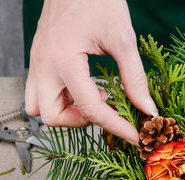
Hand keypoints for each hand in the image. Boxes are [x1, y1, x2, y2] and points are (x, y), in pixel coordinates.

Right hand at [25, 0, 157, 144]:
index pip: (90, 109)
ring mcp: (37, 61)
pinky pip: (39, 91)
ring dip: (65, 111)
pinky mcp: (39, 58)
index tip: (133, 135)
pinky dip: (59, 98)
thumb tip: (147, 108)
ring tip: (92, 96)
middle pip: (52, 117)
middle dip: (80, 121)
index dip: (115, 126)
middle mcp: (44, 65)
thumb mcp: (122, 39)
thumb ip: (135, 77)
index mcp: (64, 60)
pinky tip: (83, 85)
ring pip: (38, 107)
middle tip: (105, 109)